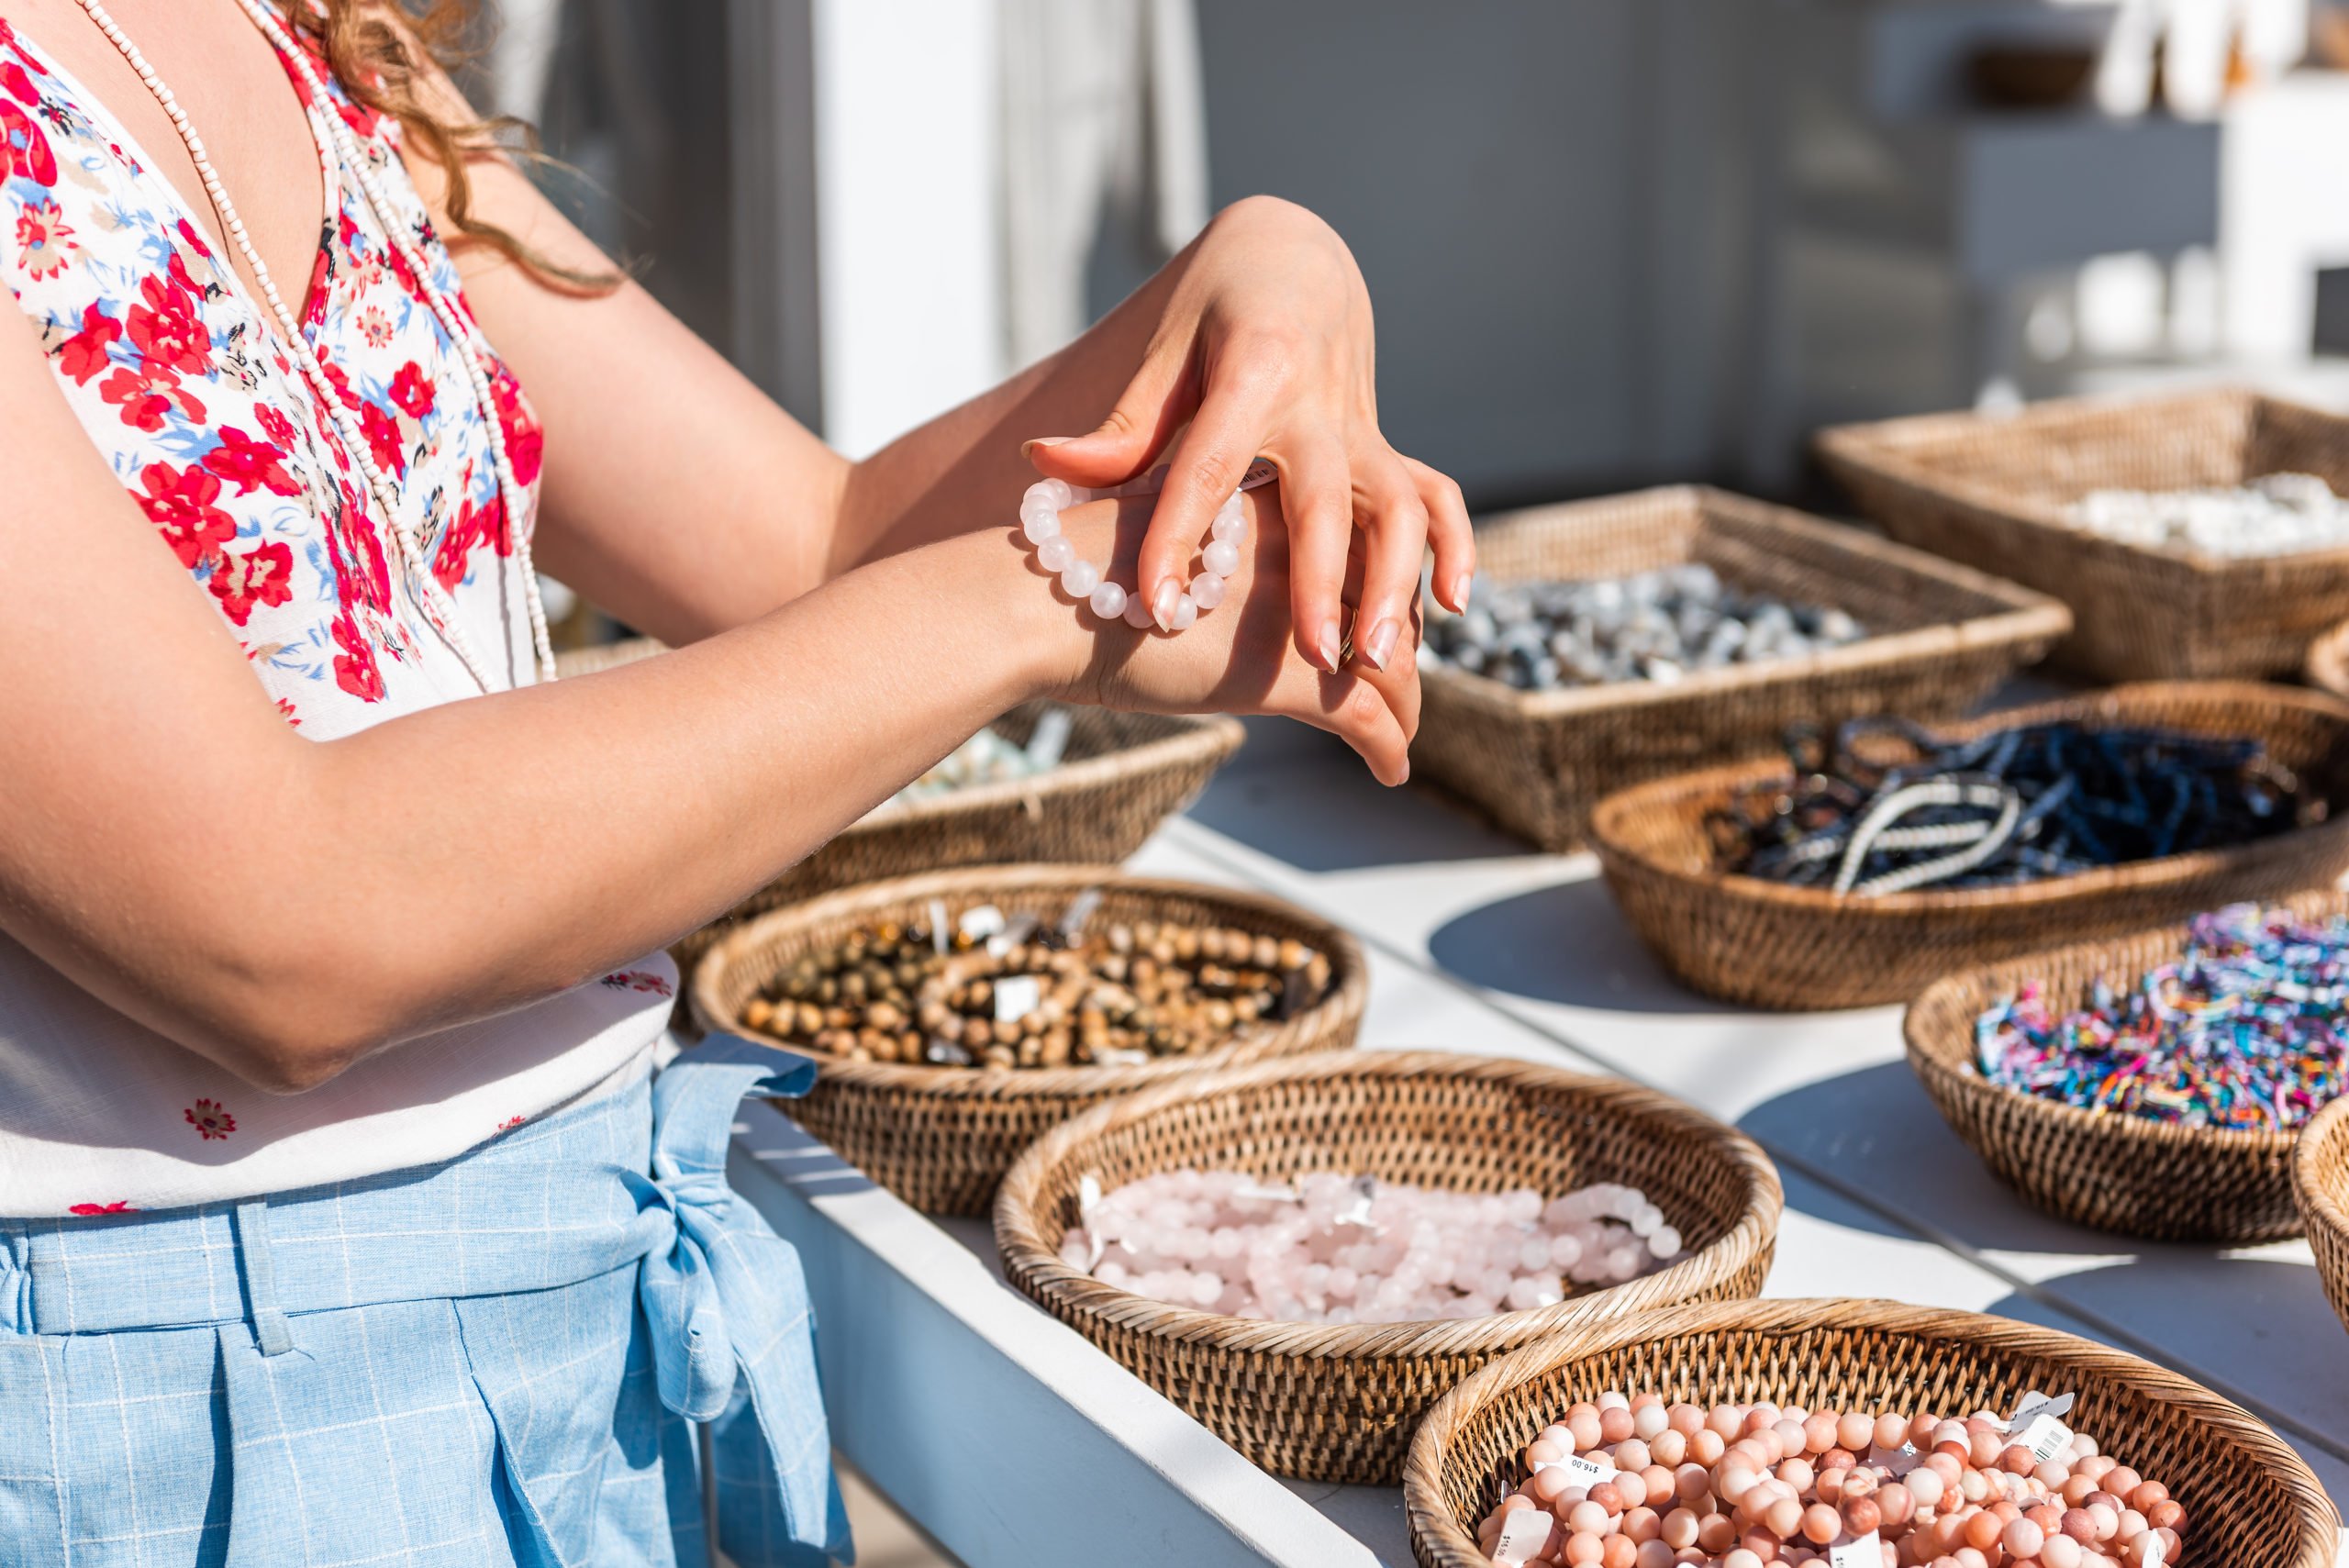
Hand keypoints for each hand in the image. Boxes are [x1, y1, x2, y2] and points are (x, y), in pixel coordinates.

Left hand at [1020, 196, 1471, 677]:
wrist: (1294, 261)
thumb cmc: (1213, 313)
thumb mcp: (1165, 350)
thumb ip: (1121, 424)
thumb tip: (1046, 461)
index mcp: (1253, 372)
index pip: (1211, 466)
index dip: (1180, 537)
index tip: (1158, 605)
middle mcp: (1320, 404)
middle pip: (1326, 499)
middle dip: (1322, 580)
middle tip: (1314, 656)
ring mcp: (1364, 429)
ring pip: (1400, 505)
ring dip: (1396, 582)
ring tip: (1378, 656)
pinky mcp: (1387, 448)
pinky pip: (1439, 495)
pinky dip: (1456, 547)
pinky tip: (1453, 607)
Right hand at [1037, 489, 1418, 785]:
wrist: (1049, 598)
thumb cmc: (1074, 573)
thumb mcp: (1152, 533)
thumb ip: (1196, 546)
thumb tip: (1195, 575)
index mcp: (1272, 499)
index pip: (1355, 540)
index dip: (1369, 586)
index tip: (1363, 617)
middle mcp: (1304, 544)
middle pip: (1387, 599)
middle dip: (1394, 645)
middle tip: (1389, 677)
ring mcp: (1305, 609)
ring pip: (1392, 661)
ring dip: (1403, 703)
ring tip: (1400, 729)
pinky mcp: (1292, 674)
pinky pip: (1369, 717)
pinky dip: (1388, 747)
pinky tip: (1390, 768)